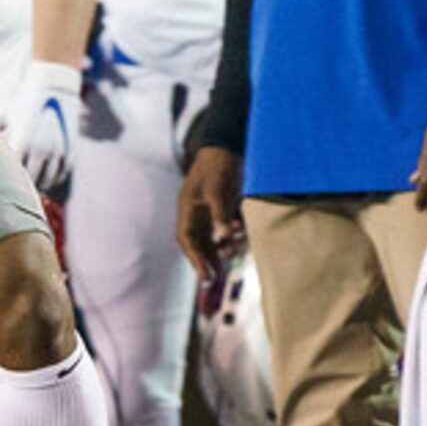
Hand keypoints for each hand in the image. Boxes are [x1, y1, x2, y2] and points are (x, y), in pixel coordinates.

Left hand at [0, 60, 80, 197]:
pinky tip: (47, 180)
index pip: (12, 173)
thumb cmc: (23, 99)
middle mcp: (41, 149)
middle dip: (23, 188)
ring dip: (39, 187)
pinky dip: (55, 179)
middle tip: (14, 194)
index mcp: (22, 141)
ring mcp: (58, 150)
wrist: (53, 85)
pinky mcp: (70, 148)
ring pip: (48, 181)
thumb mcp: (4, 114)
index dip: (6, 181)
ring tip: (31, 190)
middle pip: (31, 181)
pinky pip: (62, 173)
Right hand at [175, 146, 244, 286]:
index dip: (194, 258)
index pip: (186, 239)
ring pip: (210, 236)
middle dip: (206, 260)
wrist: (227, 147)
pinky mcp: (219, 206)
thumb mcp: (219, 191)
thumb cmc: (218, 167)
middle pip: (197, 242)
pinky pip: (221, 226)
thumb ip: (220, 215)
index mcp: (187, 208)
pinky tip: (240, 236)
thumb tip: (223, 238)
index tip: (205, 275)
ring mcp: (207, 209)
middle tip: (215, 278)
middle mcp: (195, 212)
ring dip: (219, 248)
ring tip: (232, 258)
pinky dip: (229, 234)